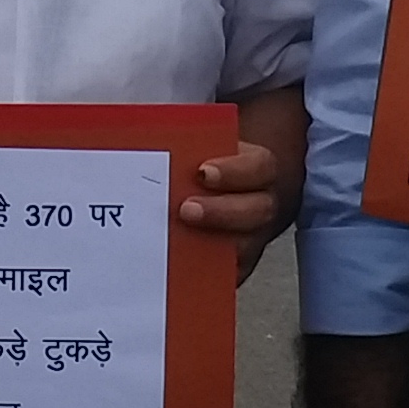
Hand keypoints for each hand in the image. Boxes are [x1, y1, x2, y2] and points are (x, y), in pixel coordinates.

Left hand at [178, 139, 291, 280]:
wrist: (226, 193)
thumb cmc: (206, 166)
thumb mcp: (203, 148)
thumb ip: (186, 146)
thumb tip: (146, 133)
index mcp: (259, 169)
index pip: (258, 168)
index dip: (233, 171)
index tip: (201, 172)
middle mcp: (262, 204)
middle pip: (257, 211)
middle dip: (221, 211)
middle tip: (186, 209)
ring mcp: (252, 238)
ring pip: (245, 247)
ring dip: (213, 244)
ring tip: (178, 240)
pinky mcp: (237, 265)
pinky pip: (227, 274)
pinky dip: (205, 273)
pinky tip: (179, 268)